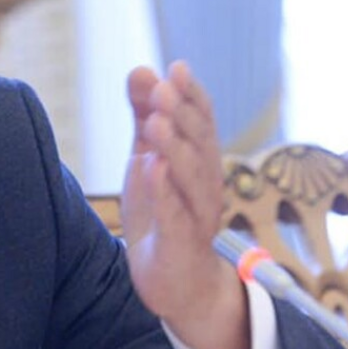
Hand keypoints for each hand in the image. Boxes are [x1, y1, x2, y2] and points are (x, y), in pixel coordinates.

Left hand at [121, 62, 250, 348]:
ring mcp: (197, 215)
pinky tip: (151, 169)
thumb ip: (146, 117)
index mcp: (199, 161)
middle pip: (200, 145)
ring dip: (175, 148)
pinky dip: (165, 193)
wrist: (174, 281)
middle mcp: (206, 184)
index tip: (176, 67)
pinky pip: (175, 216)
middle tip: (163, 87)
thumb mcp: (149, 157)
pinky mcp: (181, 244)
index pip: (201, 122)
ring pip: (192, 178)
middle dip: (182, 114)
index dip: (191, 95)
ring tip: (156, 121)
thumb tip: (141, 70)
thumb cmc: (164, 212)